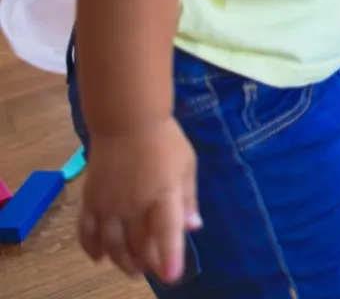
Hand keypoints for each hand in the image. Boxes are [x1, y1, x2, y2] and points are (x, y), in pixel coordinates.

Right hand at [78, 119, 200, 282]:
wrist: (126, 121)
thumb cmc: (164, 141)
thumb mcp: (186, 166)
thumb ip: (188, 199)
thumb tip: (193, 227)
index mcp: (162, 194)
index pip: (166, 231)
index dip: (169, 256)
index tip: (171, 276)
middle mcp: (133, 203)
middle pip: (138, 243)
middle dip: (146, 262)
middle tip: (152, 270)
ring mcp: (108, 204)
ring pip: (112, 243)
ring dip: (121, 261)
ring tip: (131, 270)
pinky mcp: (90, 200)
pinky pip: (87, 231)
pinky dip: (91, 247)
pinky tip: (98, 257)